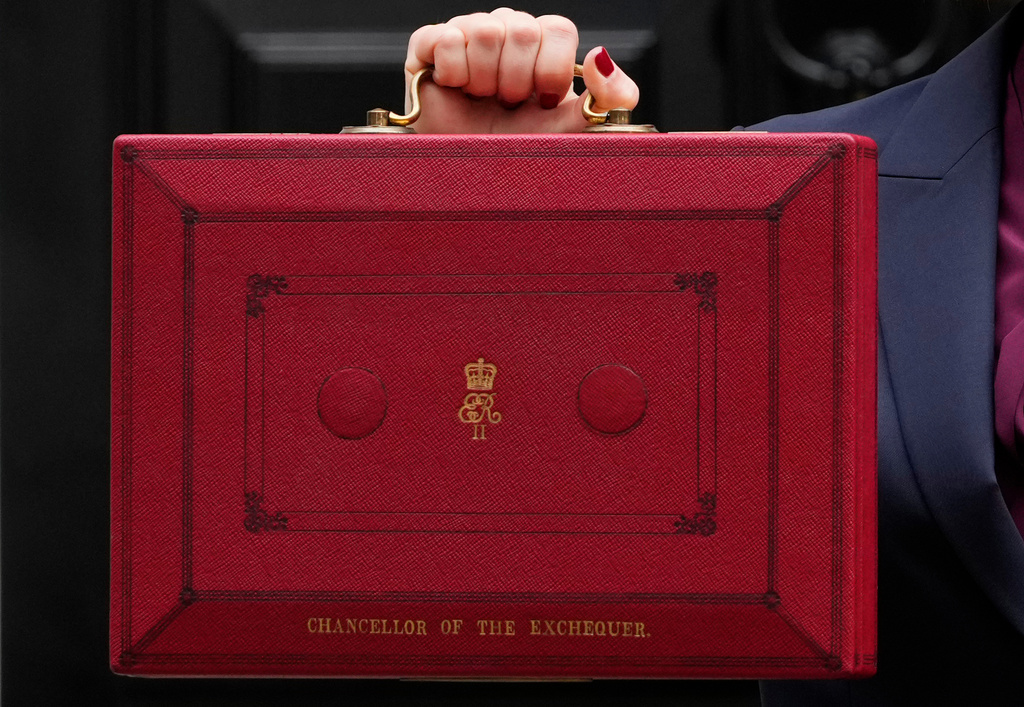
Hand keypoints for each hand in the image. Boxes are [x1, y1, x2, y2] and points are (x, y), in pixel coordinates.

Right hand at [405, 8, 639, 132]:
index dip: (551, 70)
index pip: (558, 29)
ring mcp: (466, 34)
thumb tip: (603, 56)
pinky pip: (445, 38)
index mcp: (541, 44)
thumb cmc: (519, 150)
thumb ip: (609, 97)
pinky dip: (453, 73)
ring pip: (485, 32)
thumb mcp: (573, 128)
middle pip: (522, 30)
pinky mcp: (427, 45)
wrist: (470, 178)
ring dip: (485, 80)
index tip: (541, 102)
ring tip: (481, 101)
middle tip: (507, 106)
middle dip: (517, 81)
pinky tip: (455, 91)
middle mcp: (506, 31)